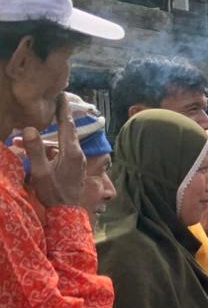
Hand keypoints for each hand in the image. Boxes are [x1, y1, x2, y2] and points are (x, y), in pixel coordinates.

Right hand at [23, 94, 84, 209]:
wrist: (66, 211)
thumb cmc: (53, 192)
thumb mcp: (40, 171)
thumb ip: (35, 150)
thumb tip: (30, 128)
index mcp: (71, 151)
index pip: (66, 125)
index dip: (63, 109)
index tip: (61, 95)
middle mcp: (77, 153)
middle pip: (67, 130)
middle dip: (61, 116)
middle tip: (57, 101)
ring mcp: (77, 160)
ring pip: (63, 141)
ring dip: (51, 134)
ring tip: (34, 129)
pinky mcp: (74, 166)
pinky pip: (62, 150)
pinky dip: (52, 145)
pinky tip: (38, 148)